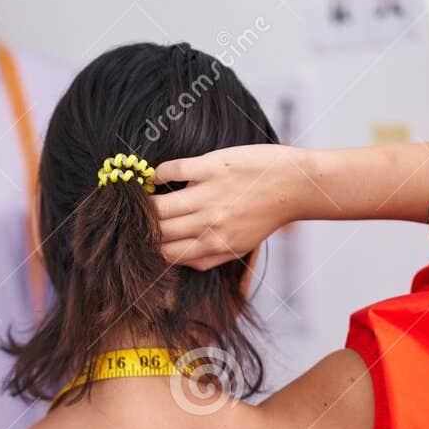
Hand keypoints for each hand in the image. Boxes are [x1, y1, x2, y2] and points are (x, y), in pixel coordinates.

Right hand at [153, 145, 315, 269]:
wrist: (293, 185)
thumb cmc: (264, 216)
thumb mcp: (239, 247)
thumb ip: (208, 258)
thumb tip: (178, 261)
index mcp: (213, 245)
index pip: (166, 253)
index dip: (150, 247)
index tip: (143, 238)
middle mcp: (209, 223)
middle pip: (158, 231)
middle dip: (143, 226)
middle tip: (135, 217)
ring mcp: (209, 194)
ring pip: (159, 206)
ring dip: (145, 202)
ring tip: (140, 198)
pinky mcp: (212, 167)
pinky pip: (172, 170)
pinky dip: (157, 174)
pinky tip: (154, 176)